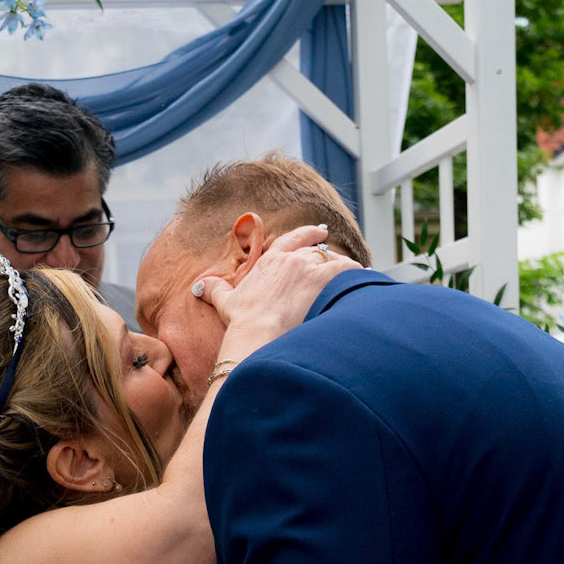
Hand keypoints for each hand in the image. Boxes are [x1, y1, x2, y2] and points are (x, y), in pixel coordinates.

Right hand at [196, 231, 359, 345]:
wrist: (261, 333)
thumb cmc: (244, 321)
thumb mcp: (226, 302)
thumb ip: (216, 290)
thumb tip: (200, 286)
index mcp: (272, 261)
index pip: (294, 239)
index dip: (309, 233)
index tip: (320, 230)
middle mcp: (294, 260)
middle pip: (318, 252)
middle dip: (329, 256)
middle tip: (339, 260)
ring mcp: (313, 269)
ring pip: (337, 262)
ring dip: (346, 269)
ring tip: (354, 278)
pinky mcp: (329, 281)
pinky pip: (352, 273)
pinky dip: (358, 277)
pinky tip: (364, 285)